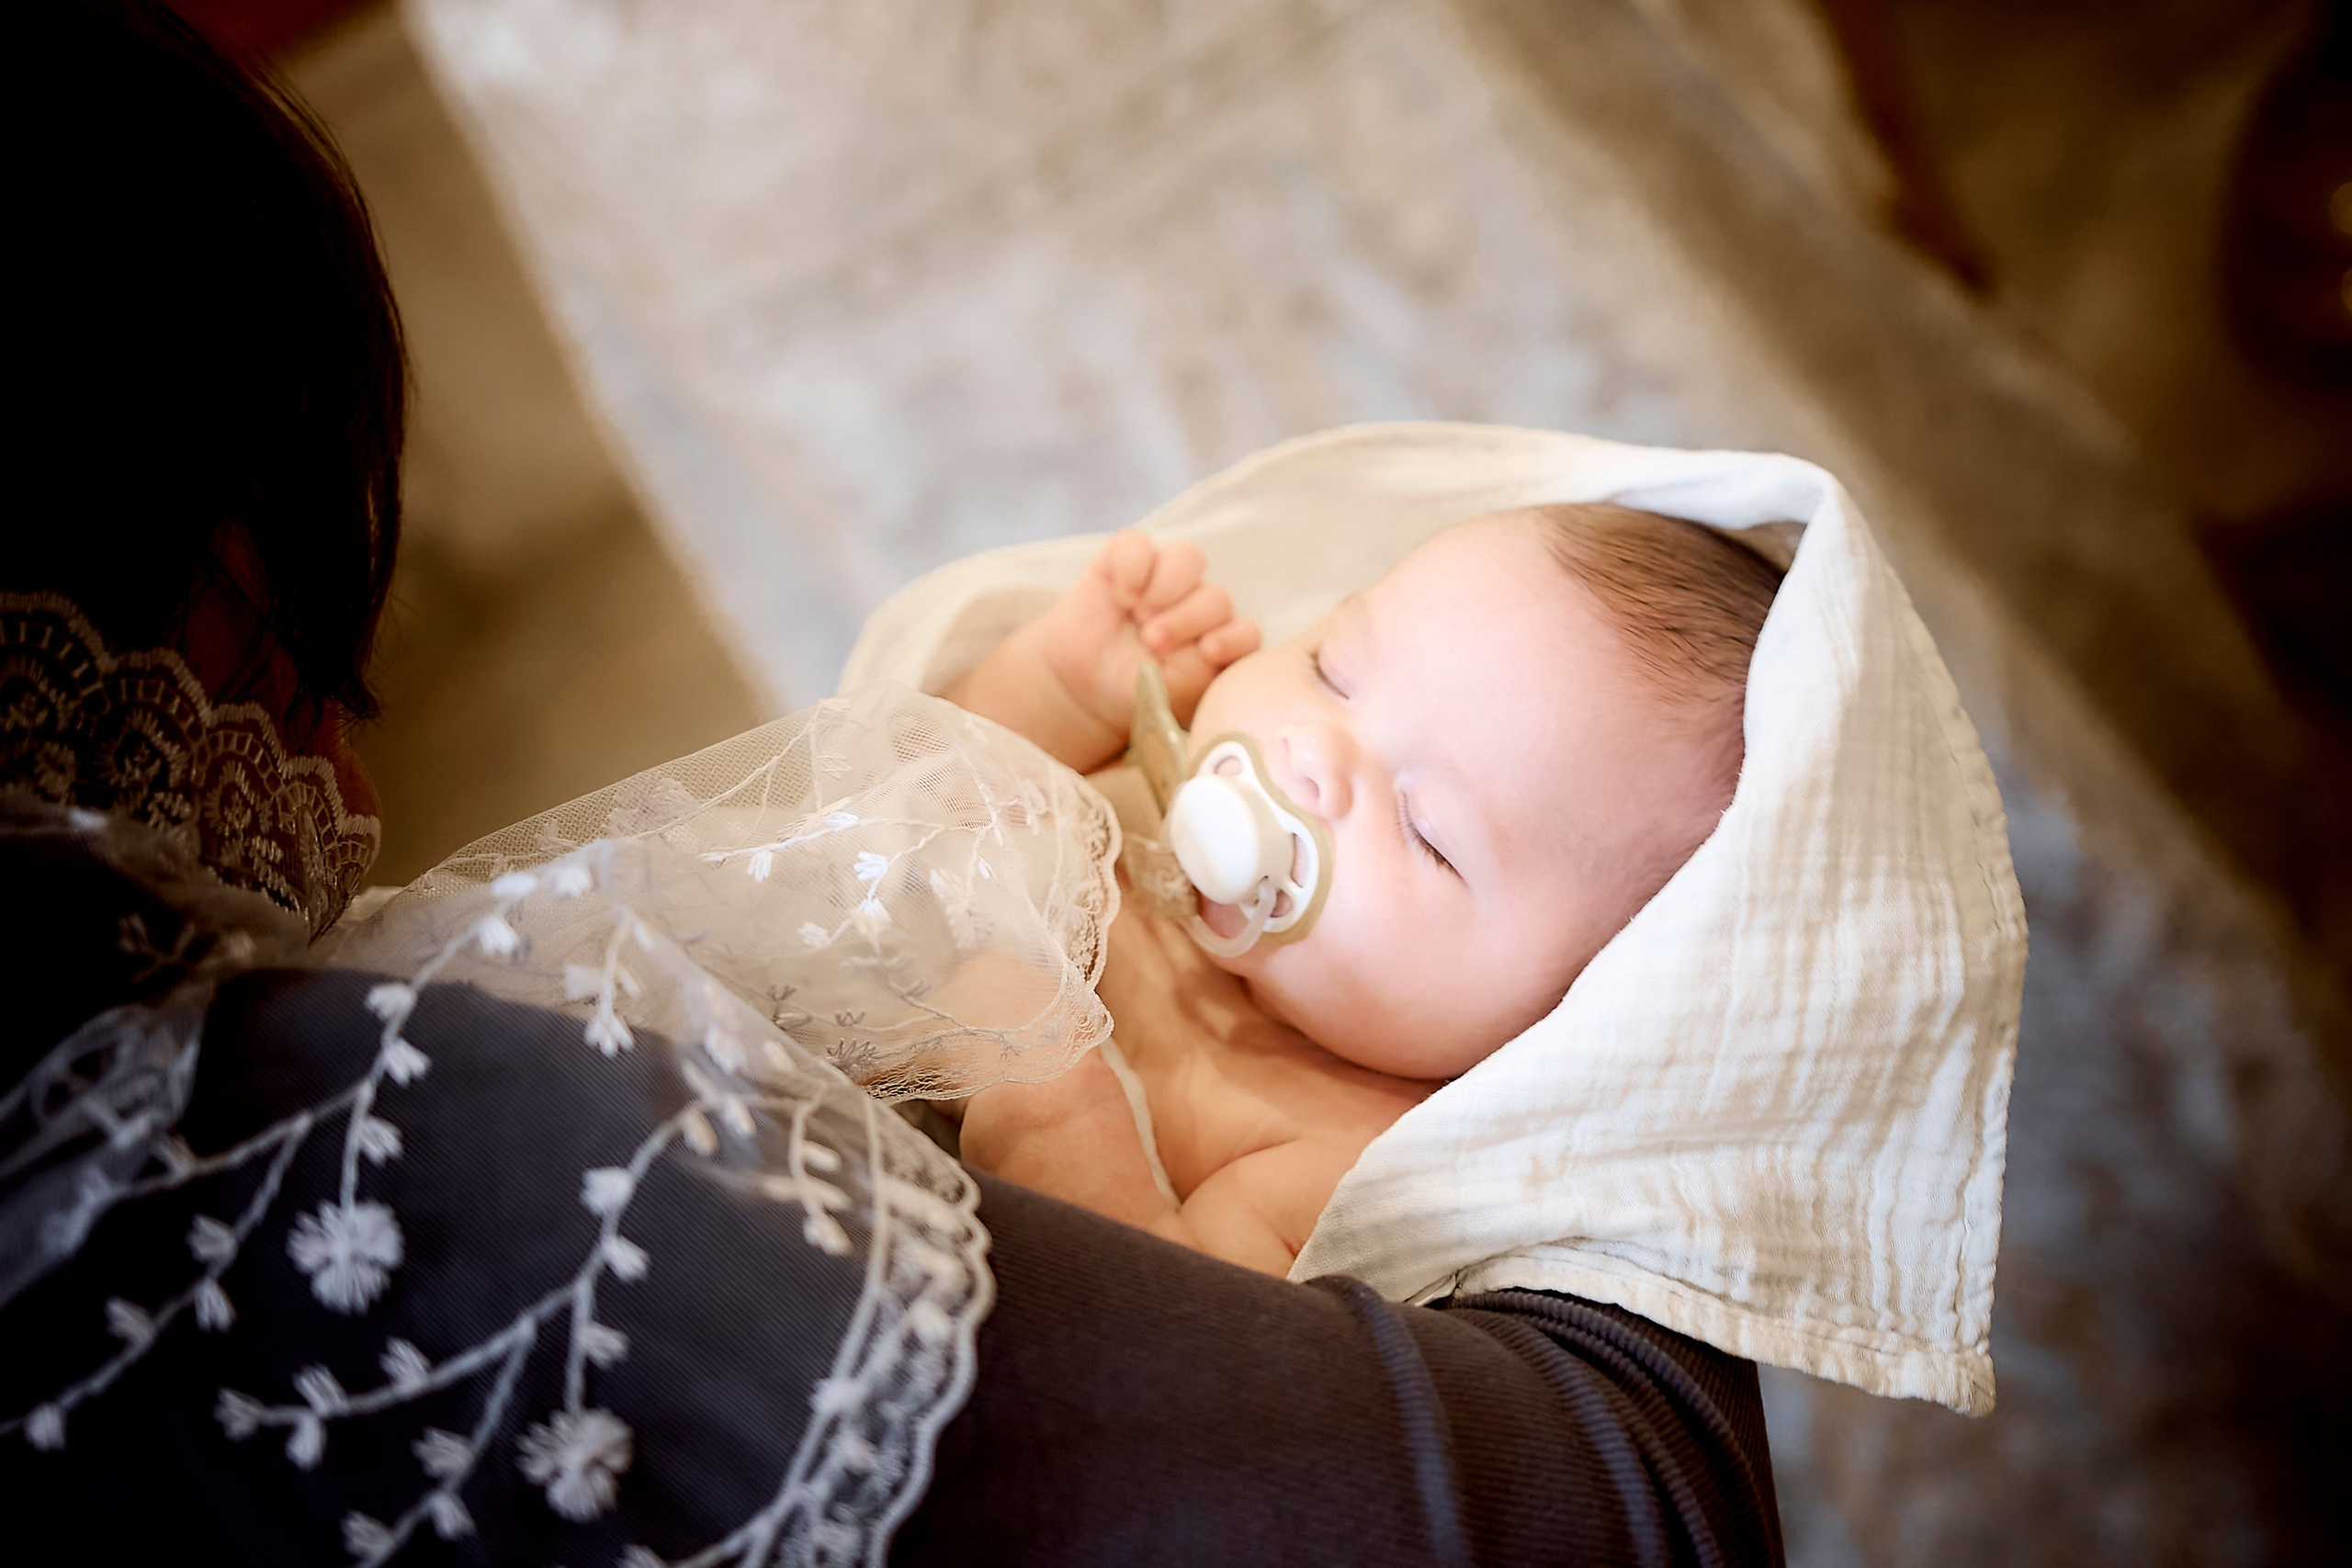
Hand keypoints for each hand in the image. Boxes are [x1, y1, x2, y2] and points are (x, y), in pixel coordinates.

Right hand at [951, 531, 1258, 771]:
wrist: (1080, 690)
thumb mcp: (1168, 697)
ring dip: (1166, 586)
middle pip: (1217, 596)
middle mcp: (1198, 609)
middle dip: (1187, 618)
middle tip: (1153, 642)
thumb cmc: (1132, 696)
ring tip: (1138, 614)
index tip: (1206, 651)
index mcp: (1218, 645)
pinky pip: (1137, 544)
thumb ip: (1197, 674)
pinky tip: (1120, 593)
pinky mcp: (1128, 562)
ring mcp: (1164, 581)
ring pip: (1187, 559)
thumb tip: (1208, 647)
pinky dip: (1132, 564)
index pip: (1246, 632)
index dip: (1232, 637)